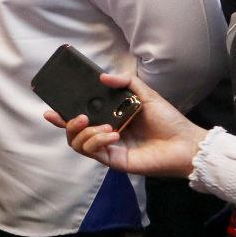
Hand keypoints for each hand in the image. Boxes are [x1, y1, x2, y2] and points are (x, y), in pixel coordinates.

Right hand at [43, 72, 208, 177]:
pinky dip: (97, 141)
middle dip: (67, 125)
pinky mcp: (113, 160)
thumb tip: (102, 76)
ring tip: (103, 126)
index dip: (62, 115)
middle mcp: (104, 134)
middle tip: (77, 117)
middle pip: (73, 133)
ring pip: (78, 144)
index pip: (79, 118)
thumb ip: (124, 82)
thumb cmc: (167, 120)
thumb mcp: (145, 94)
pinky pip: (94, 153)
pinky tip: (112, 135)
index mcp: (108, 118)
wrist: (184, 143)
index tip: (50, 110)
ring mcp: (107, 148)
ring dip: (85, 134)